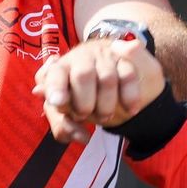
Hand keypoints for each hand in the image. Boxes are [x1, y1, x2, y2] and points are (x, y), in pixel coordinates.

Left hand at [33, 39, 164, 144]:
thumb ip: (64, 125)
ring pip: (107, 78)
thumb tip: (75, 130)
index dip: (55, 88)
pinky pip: (128, 76)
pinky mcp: (124, 60)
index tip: (57, 102)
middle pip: (83, 75)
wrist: (105, 72)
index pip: (55, 75)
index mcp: (60, 68)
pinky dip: (130, 96)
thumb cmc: (78, 95)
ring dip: (107, 105)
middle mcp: (81, 58)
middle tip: (84, 116)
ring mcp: (104, 57)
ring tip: (105, 116)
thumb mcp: (66, 111)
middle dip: (84, 103)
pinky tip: (130, 109)